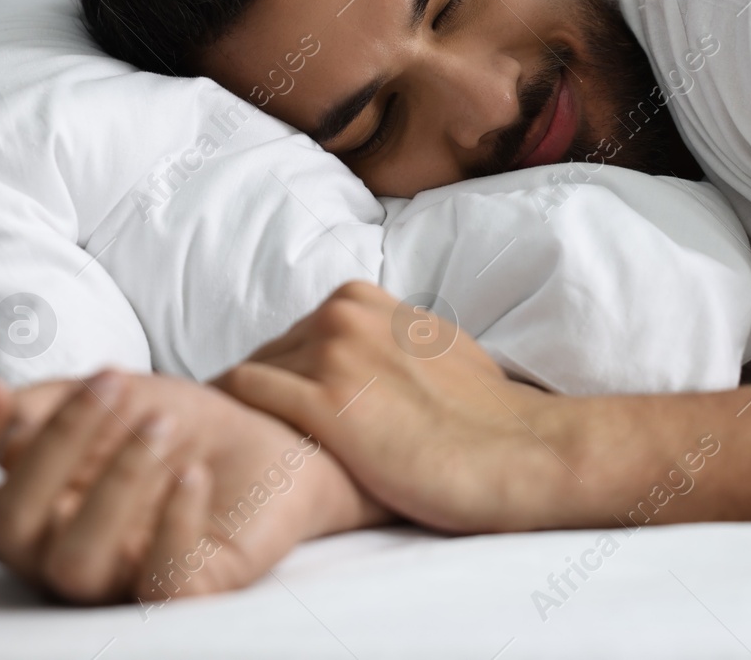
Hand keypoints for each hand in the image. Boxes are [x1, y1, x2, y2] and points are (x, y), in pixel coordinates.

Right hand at [0, 369, 391, 603]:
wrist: (276, 440)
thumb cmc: (181, 423)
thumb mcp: (113, 394)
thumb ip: (48, 402)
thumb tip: (6, 422)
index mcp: (29, 506)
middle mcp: (56, 550)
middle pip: (9, 522)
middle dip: (55, 443)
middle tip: (113, 382)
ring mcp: (117, 577)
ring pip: (74, 560)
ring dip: (114, 480)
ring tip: (160, 424)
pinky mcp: (184, 589)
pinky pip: (160, 585)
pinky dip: (174, 524)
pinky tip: (193, 472)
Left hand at [217, 281, 575, 533]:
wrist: (516, 451)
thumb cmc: (485, 413)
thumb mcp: (434, 346)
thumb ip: (393, 339)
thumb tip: (377, 353)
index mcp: (366, 299)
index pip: (298, 333)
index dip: (292, 375)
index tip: (289, 410)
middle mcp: (344, 315)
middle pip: (271, 353)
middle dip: (269, 394)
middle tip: (266, 439)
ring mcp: (333, 355)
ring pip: (252, 373)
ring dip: (248, 411)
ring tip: (251, 451)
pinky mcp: (324, 404)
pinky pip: (245, 395)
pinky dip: (235, 418)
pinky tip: (245, 448)